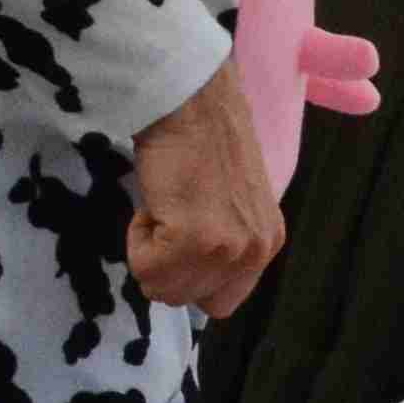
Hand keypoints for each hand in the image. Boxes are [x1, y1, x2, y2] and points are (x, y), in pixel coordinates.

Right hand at [126, 59, 281, 313]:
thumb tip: (190, 279)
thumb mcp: (231, 204)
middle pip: (188, 301)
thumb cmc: (200, 140)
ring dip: (149, 249)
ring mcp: (229, 247)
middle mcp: (257, 251)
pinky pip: (145, 267)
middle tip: (170, 213)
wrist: (190, 100)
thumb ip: (224, 245)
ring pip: (163, 288)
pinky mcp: (196, 238)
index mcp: (267, 244)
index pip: (220, 302)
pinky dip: (135, 235)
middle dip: (165, 265)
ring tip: (165, 204)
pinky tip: (156, 199)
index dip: (188, 274)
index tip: (180, 233)